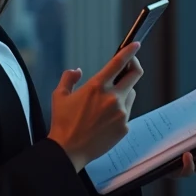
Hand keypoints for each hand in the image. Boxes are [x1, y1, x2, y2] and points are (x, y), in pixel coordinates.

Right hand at [48, 42, 143, 172]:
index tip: (136, 44)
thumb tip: (78, 70)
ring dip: (124, 92)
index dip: (130, 51)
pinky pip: (127, 113)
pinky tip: (105, 119)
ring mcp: (121, 113)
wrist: (69, 150)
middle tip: (129, 66)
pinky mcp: (124, 127)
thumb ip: (69, 78)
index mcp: (96, 86)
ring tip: (107, 102)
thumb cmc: (62, 122)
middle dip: (134, 66)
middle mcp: (112, 98)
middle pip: (135, 75)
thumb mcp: (59, 96)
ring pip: (131, 94)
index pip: (118, 63)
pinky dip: (120, 111)